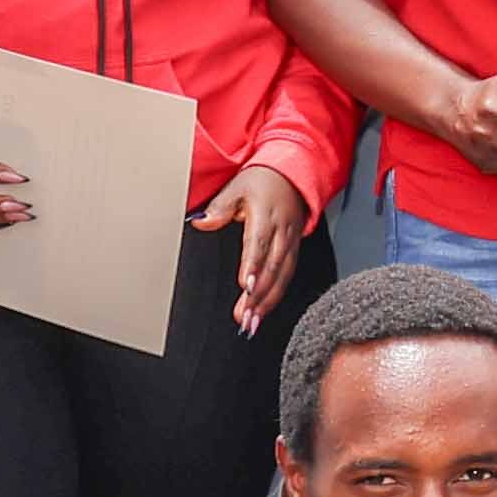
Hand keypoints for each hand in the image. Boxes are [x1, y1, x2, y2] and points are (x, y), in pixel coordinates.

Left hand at [202, 165, 315, 307]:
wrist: (292, 175)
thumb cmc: (263, 181)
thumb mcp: (237, 187)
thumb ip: (219, 208)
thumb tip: (201, 222)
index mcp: (266, 215)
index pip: (259, 243)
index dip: (253, 266)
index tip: (246, 286)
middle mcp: (282, 231)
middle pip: (272, 267)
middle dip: (259, 294)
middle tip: (245, 316)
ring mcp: (291, 242)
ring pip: (283, 276)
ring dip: (268, 301)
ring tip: (252, 321)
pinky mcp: (295, 250)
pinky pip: (288, 276)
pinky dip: (276, 296)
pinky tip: (264, 311)